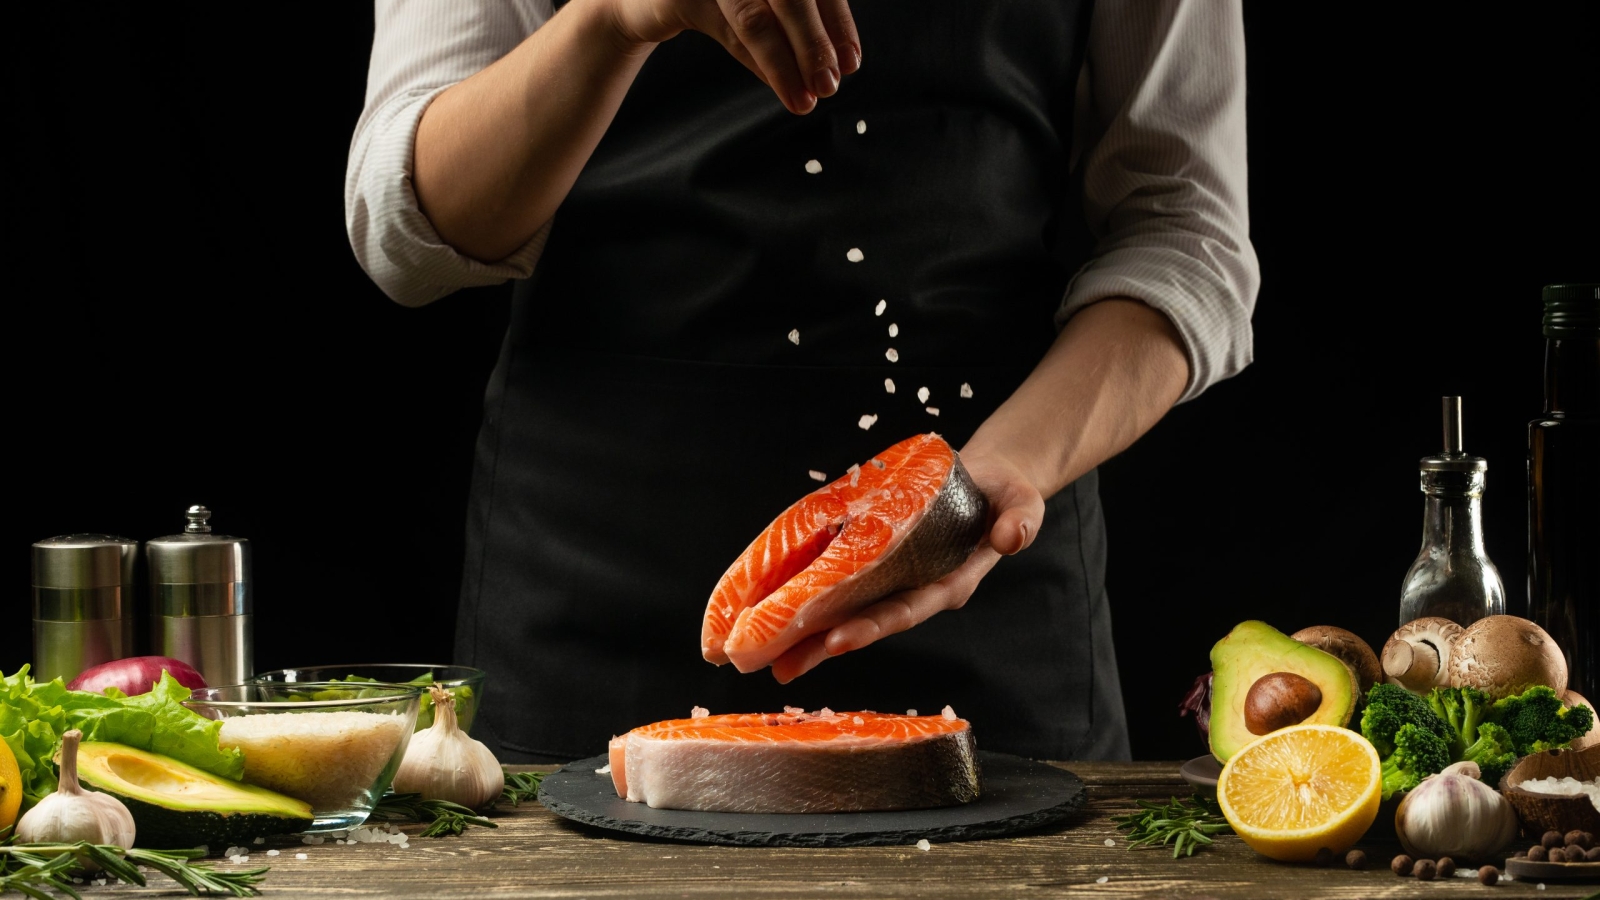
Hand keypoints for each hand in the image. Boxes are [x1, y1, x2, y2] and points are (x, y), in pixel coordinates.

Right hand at [605, 0, 860, 113]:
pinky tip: (779, 84)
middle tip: (832, 85)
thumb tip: (825, 78)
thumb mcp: (750, 21)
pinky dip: (758, 58)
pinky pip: (727, 24)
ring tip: (807, 98)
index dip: (837, 22)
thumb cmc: (703, 4)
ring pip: (758, 15)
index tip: (852, 62)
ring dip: (787, 61)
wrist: (633, 1)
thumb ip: (784, 40)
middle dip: (815, 44)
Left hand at [768, 447, 1044, 682]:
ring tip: (774, 659)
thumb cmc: (1007, 494)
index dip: (874, 625)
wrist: (991, 481)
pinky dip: (817, 598)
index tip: (839, 638)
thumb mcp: (1023, 502)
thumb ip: (1020, 520)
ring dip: (813, 635)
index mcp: (950, 583)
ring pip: (851, 611)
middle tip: (787, 663)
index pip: (907, 609)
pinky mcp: (881, 562)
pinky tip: (782, 611)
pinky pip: (846, 584)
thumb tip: (1011, 537)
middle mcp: (918, 589)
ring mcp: (898, 579)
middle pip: (869, 621)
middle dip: (828, 643)